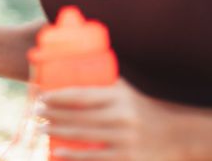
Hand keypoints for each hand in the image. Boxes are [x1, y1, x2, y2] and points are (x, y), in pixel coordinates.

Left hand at [38, 79, 177, 160]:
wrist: (176, 135)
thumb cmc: (142, 108)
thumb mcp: (125, 91)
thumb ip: (103, 79)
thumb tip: (74, 60)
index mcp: (119, 97)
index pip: (82, 95)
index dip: (58, 96)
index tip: (41, 96)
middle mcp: (121, 117)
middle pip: (77, 116)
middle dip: (52, 115)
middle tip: (35, 112)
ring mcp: (123, 140)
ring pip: (82, 137)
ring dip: (57, 132)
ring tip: (41, 127)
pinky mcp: (126, 158)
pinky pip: (93, 158)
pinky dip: (73, 156)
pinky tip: (56, 152)